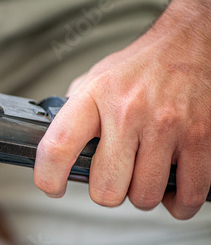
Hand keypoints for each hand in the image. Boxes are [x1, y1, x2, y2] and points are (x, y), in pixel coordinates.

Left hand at [34, 0, 210, 218]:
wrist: (192, 43)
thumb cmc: (140, 66)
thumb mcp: (96, 79)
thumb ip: (72, 111)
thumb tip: (55, 143)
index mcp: (95, 96)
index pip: (58, 146)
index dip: (48, 177)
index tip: (52, 187)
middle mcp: (129, 112)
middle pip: (106, 189)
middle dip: (105, 193)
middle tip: (111, 179)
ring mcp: (167, 127)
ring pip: (145, 197)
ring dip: (141, 195)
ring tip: (143, 176)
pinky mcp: (201, 138)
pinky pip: (187, 194)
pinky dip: (178, 201)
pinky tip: (172, 187)